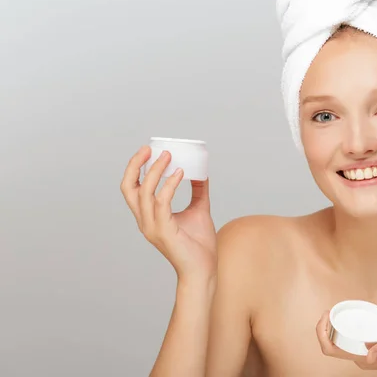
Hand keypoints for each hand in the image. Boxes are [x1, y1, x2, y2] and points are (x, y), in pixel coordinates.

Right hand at [120, 145, 216, 279]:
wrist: (204, 270)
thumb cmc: (200, 245)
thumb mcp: (199, 211)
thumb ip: (198, 192)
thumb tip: (202, 173)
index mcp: (148, 216)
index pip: (131, 188)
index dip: (135, 168)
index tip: (148, 150)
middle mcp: (145, 221)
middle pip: (128, 187)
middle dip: (136, 165)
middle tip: (151, 149)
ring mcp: (152, 227)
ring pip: (144, 192)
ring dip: (156, 171)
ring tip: (169, 156)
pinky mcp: (163, 231)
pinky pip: (162, 202)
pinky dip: (170, 185)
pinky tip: (181, 174)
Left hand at [316, 310, 376, 370]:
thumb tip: (368, 355)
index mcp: (364, 359)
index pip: (330, 348)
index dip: (322, 333)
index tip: (326, 314)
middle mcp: (362, 358)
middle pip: (333, 344)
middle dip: (325, 328)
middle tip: (330, 310)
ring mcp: (367, 353)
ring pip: (342, 341)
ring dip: (334, 327)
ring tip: (337, 310)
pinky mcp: (374, 347)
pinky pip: (352, 338)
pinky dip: (345, 327)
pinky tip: (349, 315)